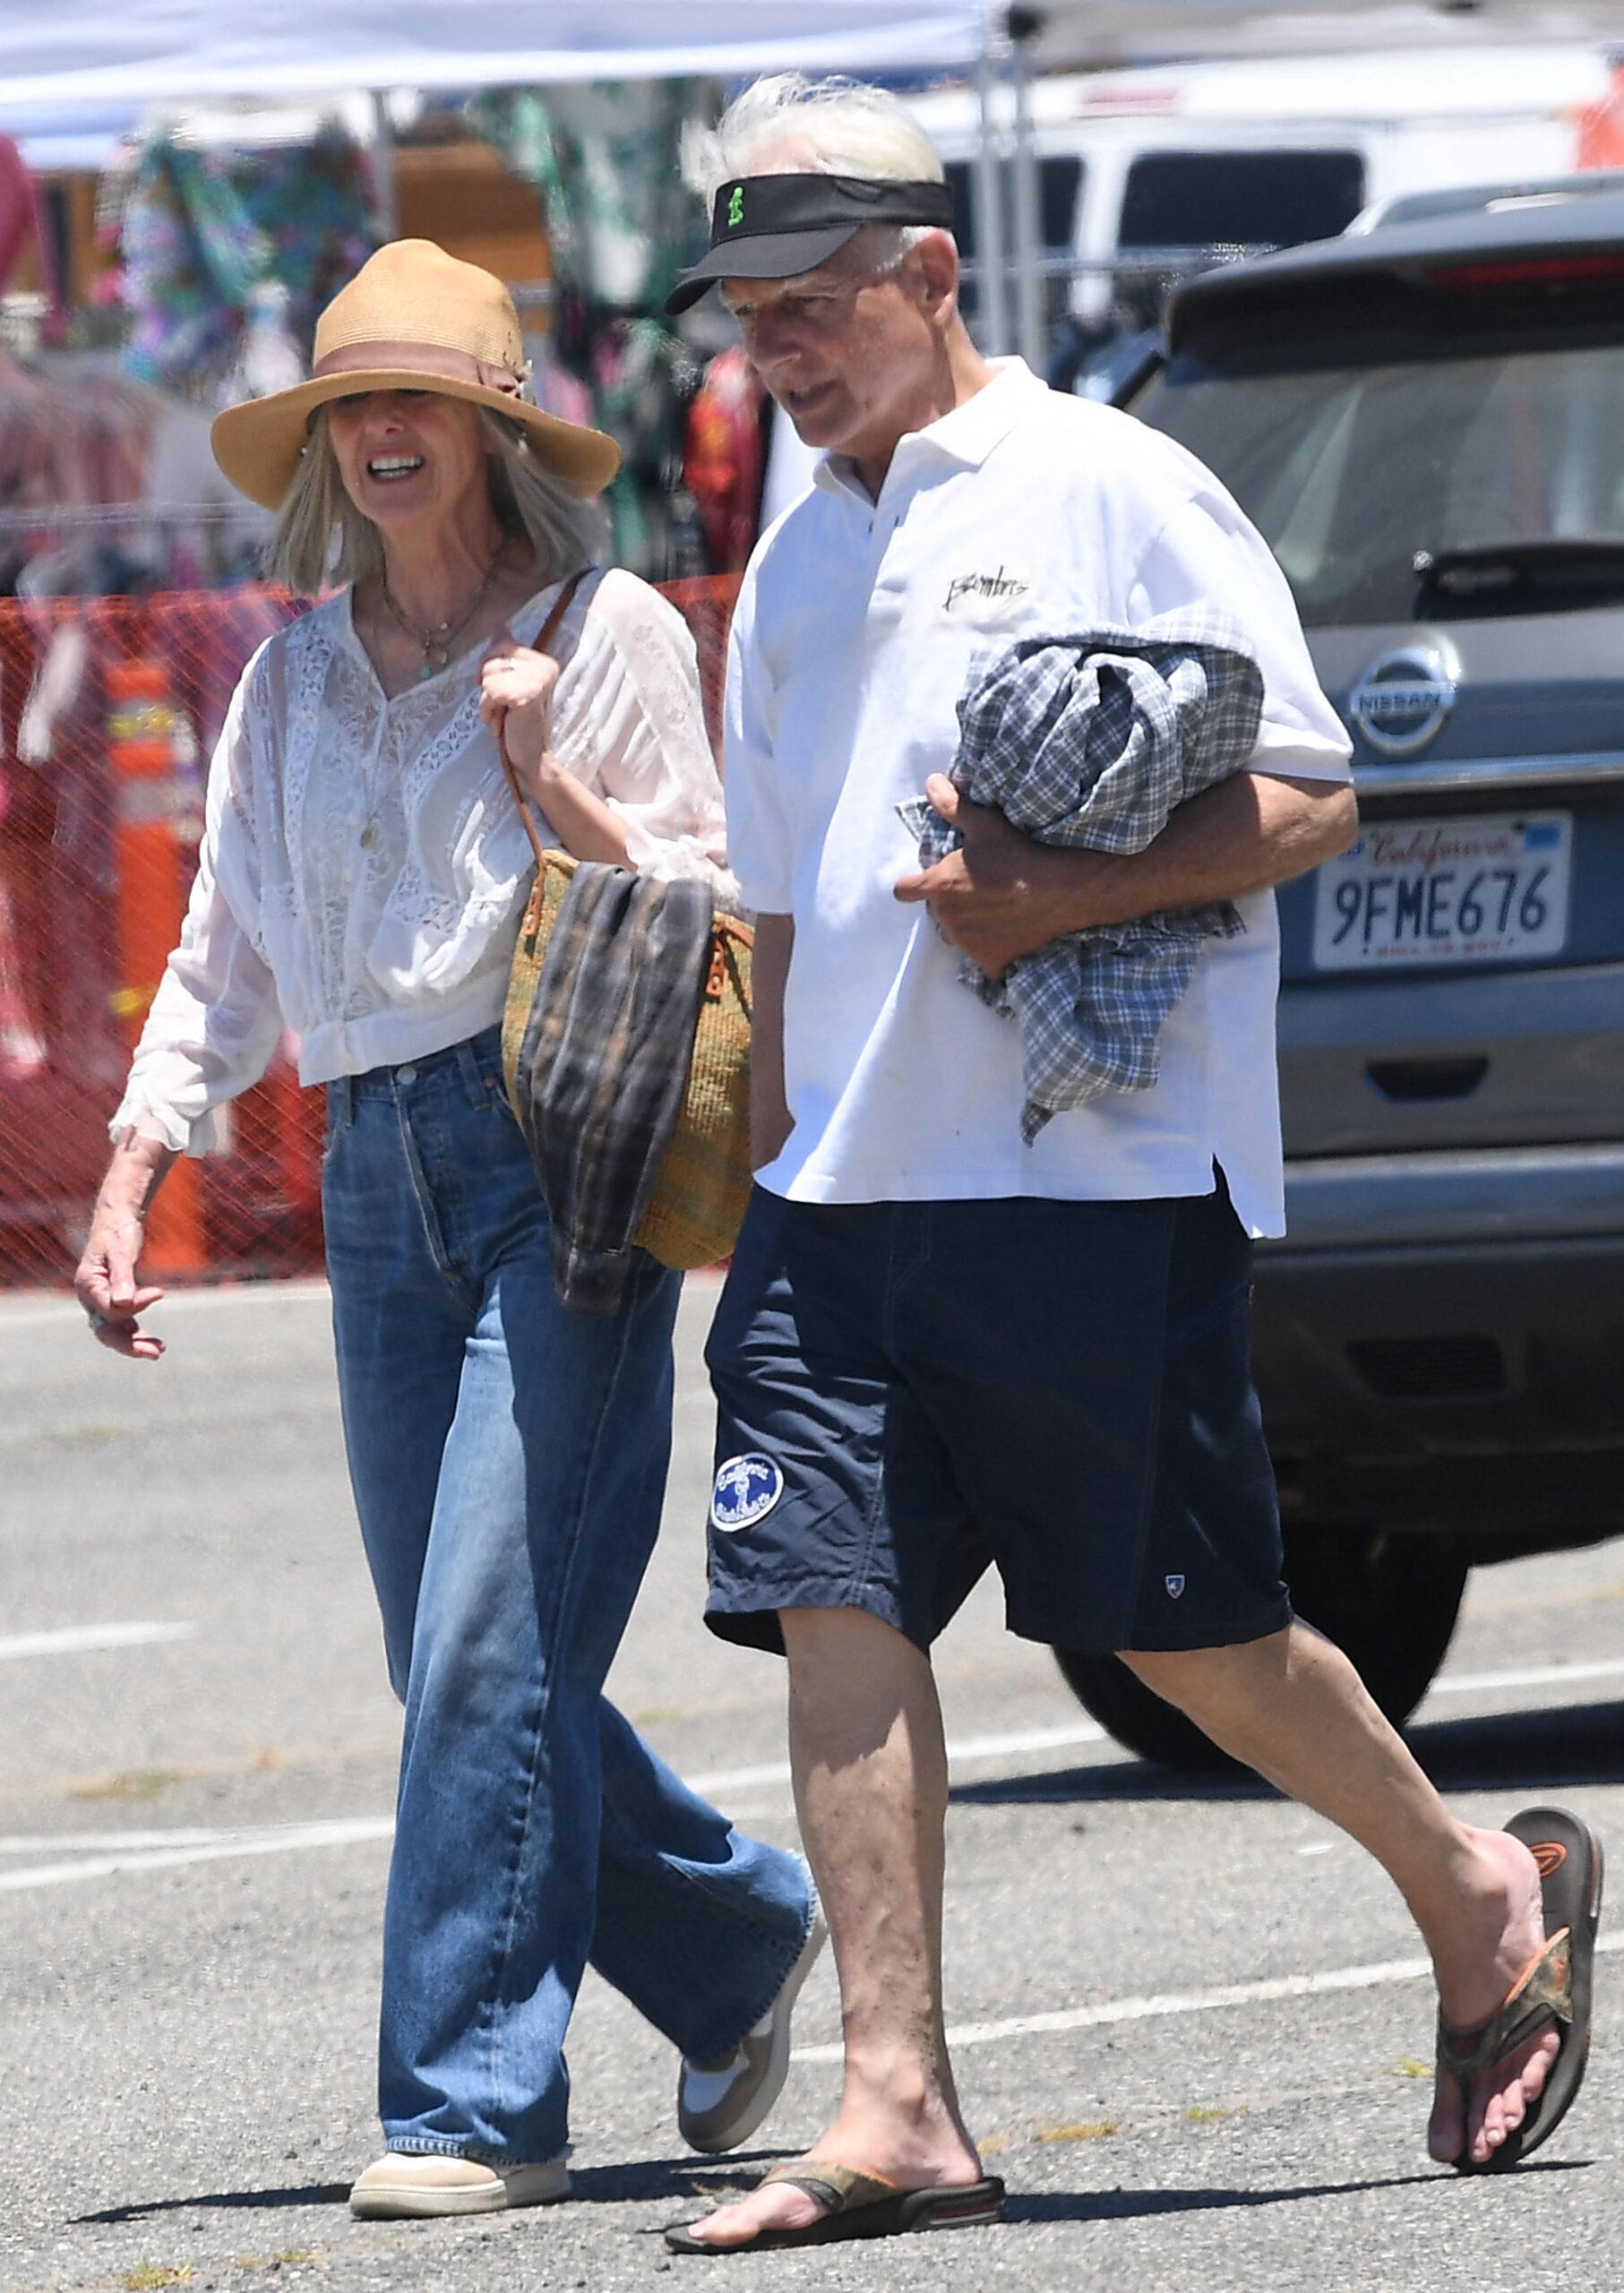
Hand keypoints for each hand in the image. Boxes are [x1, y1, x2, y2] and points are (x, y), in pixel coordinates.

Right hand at [74, 1213, 165, 1360]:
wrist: (118, 1221)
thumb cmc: (119, 1232)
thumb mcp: (122, 1251)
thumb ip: (122, 1277)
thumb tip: (123, 1303)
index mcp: (87, 1285)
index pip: (110, 1309)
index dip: (135, 1305)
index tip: (159, 1292)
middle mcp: (90, 1298)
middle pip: (106, 1330)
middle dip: (130, 1344)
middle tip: (156, 1353)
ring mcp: (100, 1302)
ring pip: (115, 1332)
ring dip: (136, 1342)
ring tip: (160, 1350)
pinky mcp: (114, 1302)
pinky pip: (123, 1325)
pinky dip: (138, 1333)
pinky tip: (157, 1343)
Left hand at [480, 633, 561, 793]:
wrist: (529, 755)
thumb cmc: (516, 722)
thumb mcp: (509, 683)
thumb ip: (505, 653)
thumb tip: (499, 625)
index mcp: (543, 661)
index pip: (501, 646)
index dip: (490, 670)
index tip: (503, 693)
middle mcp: (545, 666)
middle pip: (490, 660)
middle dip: (487, 687)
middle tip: (504, 707)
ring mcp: (538, 679)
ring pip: (487, 677)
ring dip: (487, 702)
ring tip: (504, 715)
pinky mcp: (528, 694)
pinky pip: (490, 692)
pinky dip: (488, 710)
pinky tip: (503, 722)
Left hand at [893, 775, 1079, 979]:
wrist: (1063, 892)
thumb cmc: (1020, 854)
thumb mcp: (986, 824)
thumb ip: (952, 805)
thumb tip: (931, 783)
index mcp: (939, 886)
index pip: (904, 890)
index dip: (913, 884)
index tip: (925, 881)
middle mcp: (947, 919)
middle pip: (937, 912)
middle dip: (951, 902)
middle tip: (980, 888)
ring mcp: (968, 943)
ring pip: (959, 935)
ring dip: (969, 925)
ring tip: (997, 908)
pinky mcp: (990, 962)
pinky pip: (984, 957)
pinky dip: (994, 947)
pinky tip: (1011, 931)